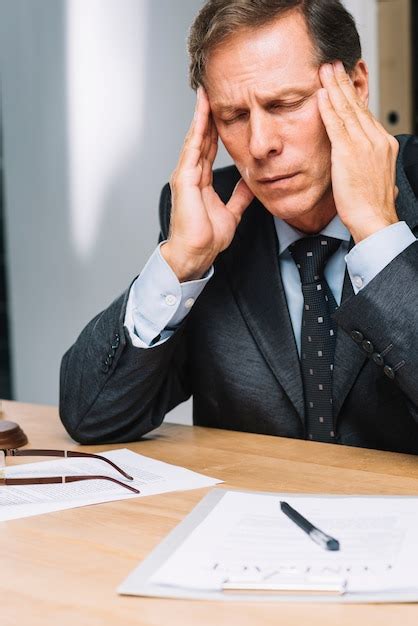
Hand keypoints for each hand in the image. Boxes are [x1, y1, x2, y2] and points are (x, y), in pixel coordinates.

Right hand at [162, 87, 253, 281]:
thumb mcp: (231, 212)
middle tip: (213, 90)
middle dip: (207, 114)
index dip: (215, 128)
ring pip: (195, 138)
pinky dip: (198, 129)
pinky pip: (193, 148)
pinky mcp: (184, 178)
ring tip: (206, 93)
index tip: (223, 109)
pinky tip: (203, 112)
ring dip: (201, 115)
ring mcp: (185, 174)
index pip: (208, 147)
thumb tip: (251, 183)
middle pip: (201, 137)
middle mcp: (190, 174)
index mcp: (199, 180)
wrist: (196, 253)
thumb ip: (239, 196)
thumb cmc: (206, 238)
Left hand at [317, 61, 398, 242]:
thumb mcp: (372, 177)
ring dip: (335, 88)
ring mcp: (364, 144)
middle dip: (343, 84)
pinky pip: (336, 124)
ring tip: (325, 71)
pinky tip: (321, 94)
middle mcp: (376, 140)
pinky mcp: (349, 153)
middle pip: (357, 106)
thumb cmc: (370, 205)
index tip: (343, 83)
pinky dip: (328, 107)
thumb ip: (366, 163)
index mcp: (383, 144)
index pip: (365, 115)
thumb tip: (361, 161)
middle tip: (333, 65)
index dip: (352, 97)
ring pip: (347, 110)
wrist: (374, 219)